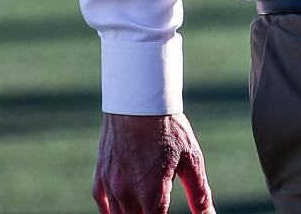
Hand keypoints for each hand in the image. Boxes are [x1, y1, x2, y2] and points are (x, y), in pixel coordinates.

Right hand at [93, 112, 213, 213]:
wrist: (138, 98)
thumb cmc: (168, 126)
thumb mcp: (190, 157)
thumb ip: (199, 192)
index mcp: (152, 193)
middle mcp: (127, 193)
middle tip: (159, 207)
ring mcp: (111, 183)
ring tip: (145, 207)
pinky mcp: (101, 172)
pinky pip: (101, 202)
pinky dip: (110, 210)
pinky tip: (120, 210)